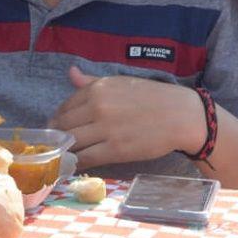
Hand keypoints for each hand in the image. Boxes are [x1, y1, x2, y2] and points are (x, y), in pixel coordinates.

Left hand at [49, 67, 203, 169]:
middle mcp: (98, 107)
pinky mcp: (115, 150)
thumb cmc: (151, 97)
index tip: (58, 128)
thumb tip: (71, 72)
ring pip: (73, 143)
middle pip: (64, 126)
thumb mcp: (120, 82)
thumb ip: (92, 81)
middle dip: (57, 136)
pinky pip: (86, 158)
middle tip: (57, 144)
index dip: (58, 119)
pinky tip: (75, 164)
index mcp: (97, 89)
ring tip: (64, 155)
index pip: (65, 107)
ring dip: (66, 151)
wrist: (180, 115)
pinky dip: (77, 163)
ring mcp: (106, 129)